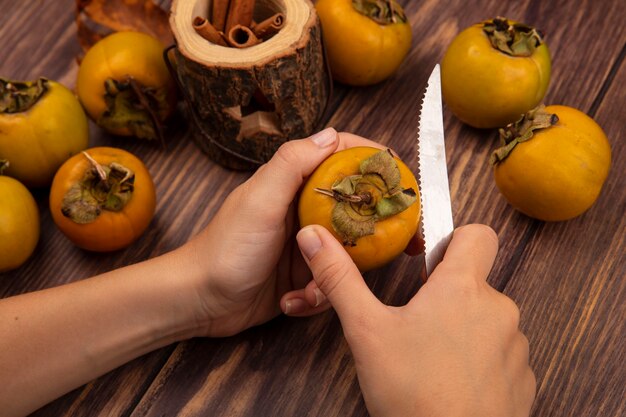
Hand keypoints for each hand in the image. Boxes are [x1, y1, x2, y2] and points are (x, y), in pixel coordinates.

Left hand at [185, 128, 383, 336]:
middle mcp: (304, 209)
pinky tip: (292, 301)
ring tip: (309, 289)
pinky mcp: (305, 274)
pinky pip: (331, 281)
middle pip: (358, 207)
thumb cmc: (226, 248)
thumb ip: (293, 164)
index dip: (374, 163)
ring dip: (337, 275)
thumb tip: (331, 134)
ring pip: (349, 252)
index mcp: (294, 183)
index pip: (343, 158)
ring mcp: (307, 244)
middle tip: (403, 246)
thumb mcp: (259, 200)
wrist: (201, 302)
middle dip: (377, 230)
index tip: (403, 180)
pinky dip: (318, 295)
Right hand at [295, 223, 535, 416]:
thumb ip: (340, 279)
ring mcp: (515, 345)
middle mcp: (498, 309)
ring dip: (463, 329)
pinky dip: (479, 360)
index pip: (478, 234)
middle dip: (445, 296)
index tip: (429, 261)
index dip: (454, 239)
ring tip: (431, 358)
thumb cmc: (413, 393)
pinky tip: (452, 382)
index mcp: (462, 287)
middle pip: (475, 282)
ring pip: (486, 319)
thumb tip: (314, 238)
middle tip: (414, 324)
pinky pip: (501, 353)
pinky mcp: (522, 378)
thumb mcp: (366, 331)